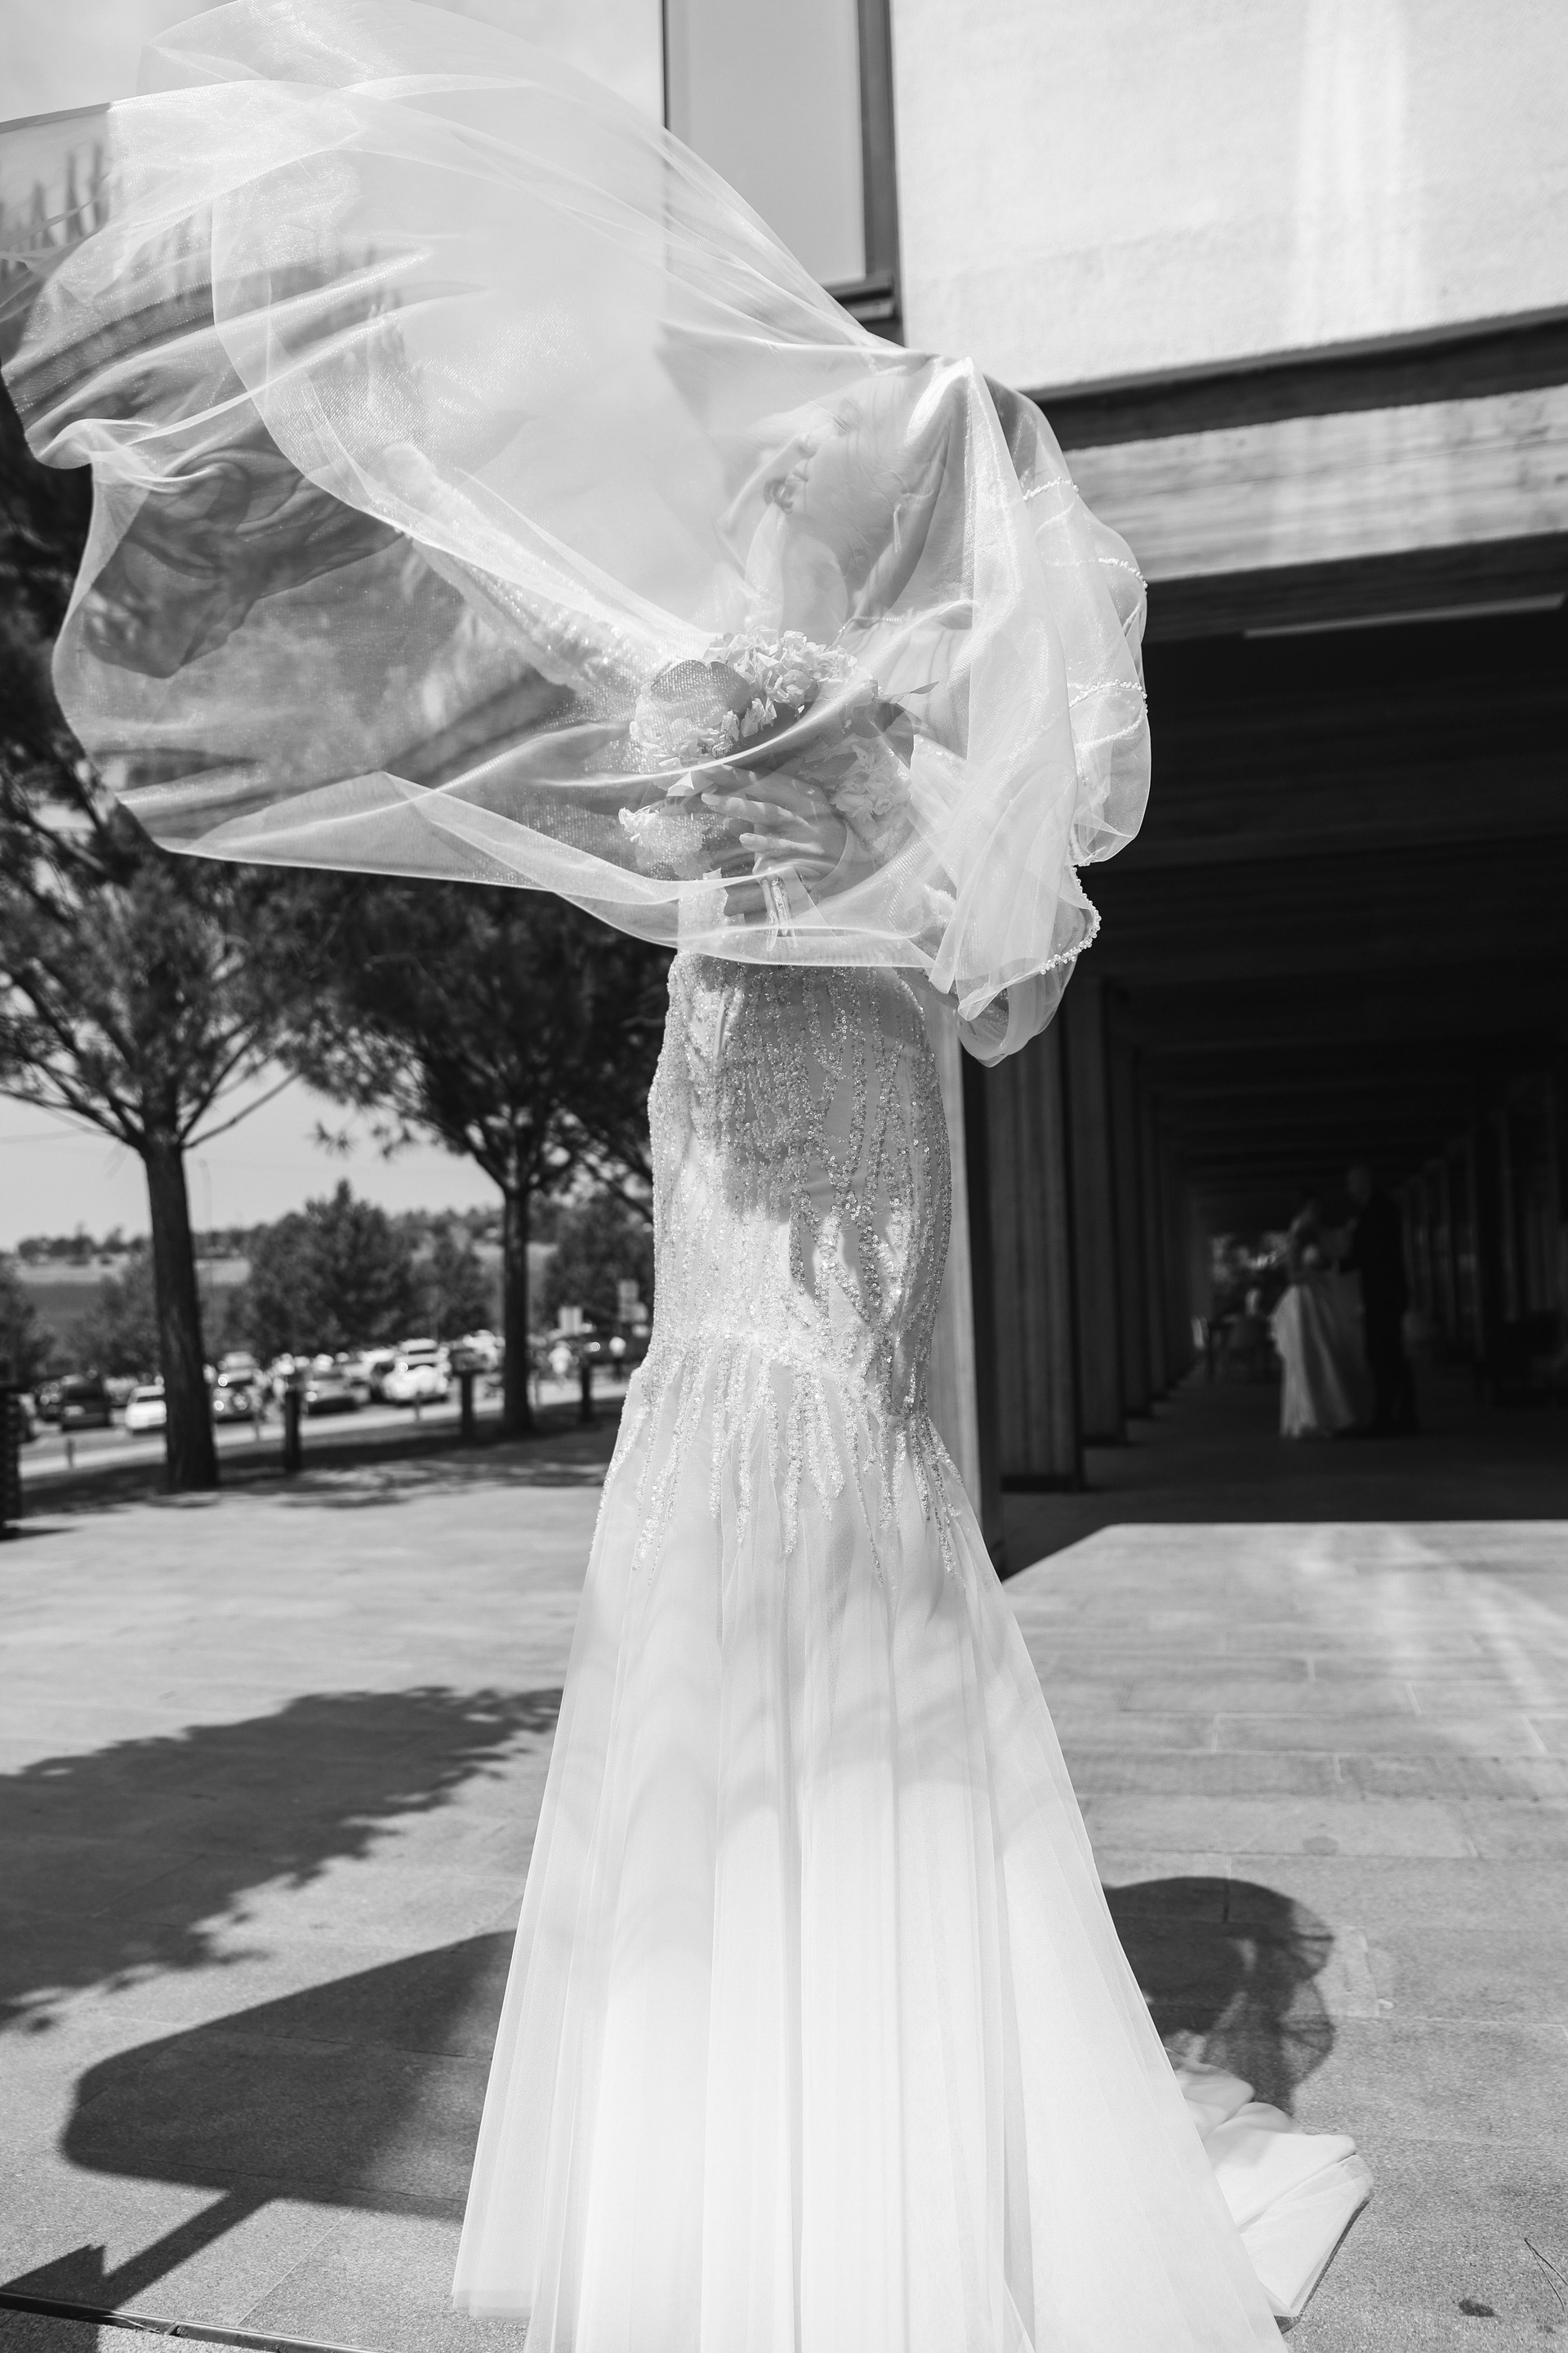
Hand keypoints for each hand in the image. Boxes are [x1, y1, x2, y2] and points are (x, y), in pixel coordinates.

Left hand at [702, 773, 850, 889]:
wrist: (849, 860)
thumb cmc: (817, 833)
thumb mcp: (795, 817)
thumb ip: (763, 816)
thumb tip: (726, 818)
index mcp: (802, 793)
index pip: (767, 779)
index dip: (739, 773)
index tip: (712, 767)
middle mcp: (803, 808)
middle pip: (767, 791)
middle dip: (736, 784)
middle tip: (706, 783)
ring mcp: (804, 830)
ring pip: (770, 814)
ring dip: (742, 807)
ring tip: (715, 803)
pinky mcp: (805, 853)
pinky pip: (780, 847)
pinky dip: (762, 842)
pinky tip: (744, 838)